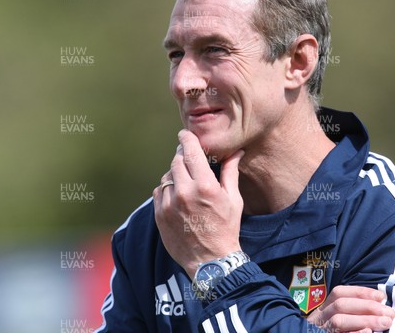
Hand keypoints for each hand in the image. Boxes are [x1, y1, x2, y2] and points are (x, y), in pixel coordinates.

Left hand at [153, 129, 244, 277]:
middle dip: (182, 156)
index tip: (185, 134)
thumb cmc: (226, 229)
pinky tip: (178, 197)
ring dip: (175, 175)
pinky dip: (167, 190)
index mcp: (205, 186)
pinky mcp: (159, 215)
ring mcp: (169, 204)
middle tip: (189, 158)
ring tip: (186, 183)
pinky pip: (159, 192)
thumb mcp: (233, 200)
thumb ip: (230, 172)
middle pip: (176, 161)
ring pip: (167, 176)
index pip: (190, 151)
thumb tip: (235, 151)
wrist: (210, 261)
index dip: (187, 139)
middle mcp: (184, 192)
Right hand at [307, 286, 394, 332]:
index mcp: (323, 308)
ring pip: (339, 321)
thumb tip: (377, 304)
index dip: (360, 292)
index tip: (381, 296)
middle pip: (340, 305)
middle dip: (366, 306)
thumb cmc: (329, 330)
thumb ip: (350, 310)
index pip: (339, 293)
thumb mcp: (335, 317)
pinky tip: (367, 332)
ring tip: (385, 322)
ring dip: (364, 320)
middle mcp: (320, 317)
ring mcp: (321, 329)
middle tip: (389, 312)